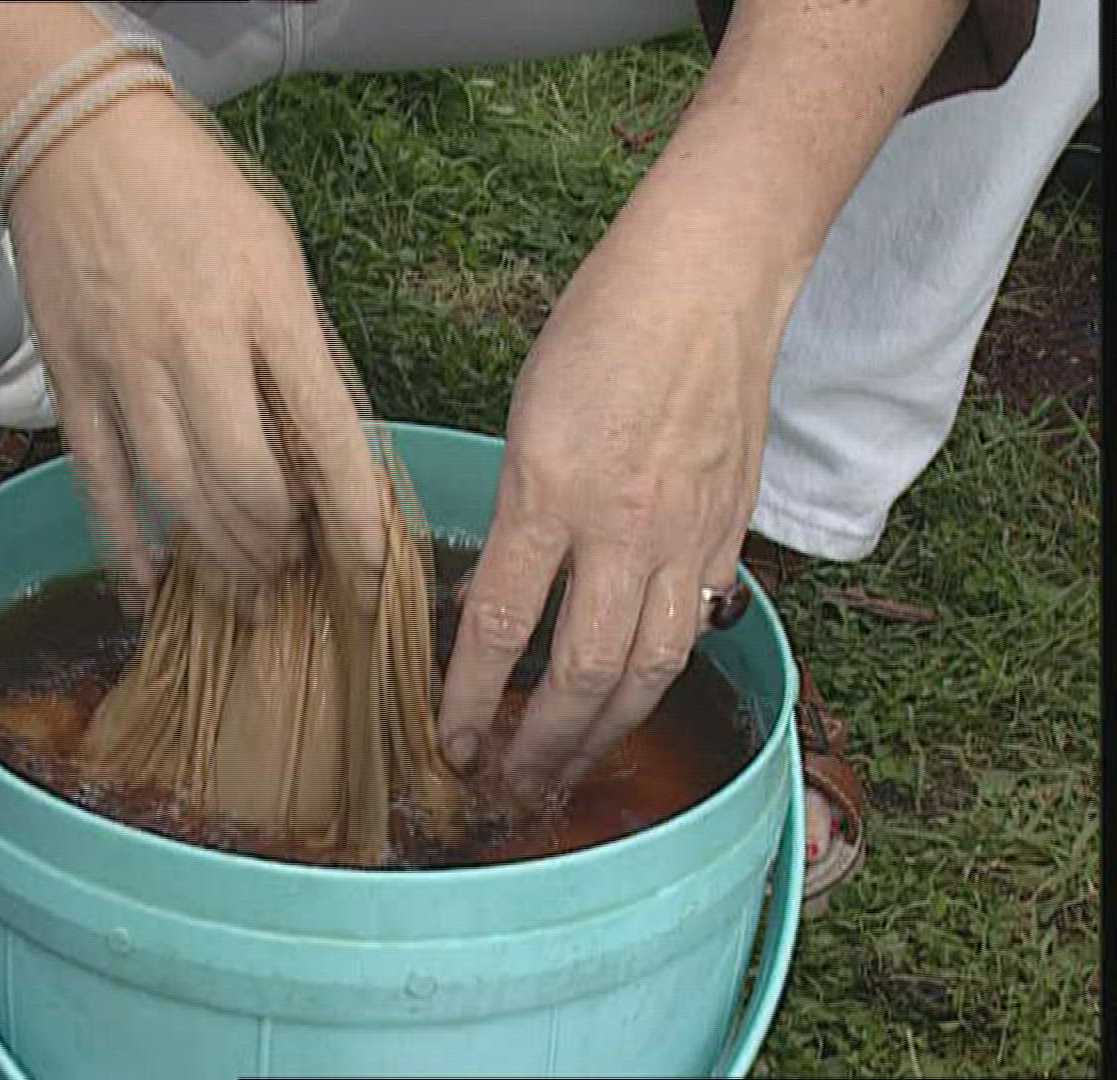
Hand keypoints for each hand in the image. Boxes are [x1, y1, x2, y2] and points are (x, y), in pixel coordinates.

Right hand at [8, 90, 384, 605]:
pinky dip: (125, 541)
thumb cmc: (195, 196)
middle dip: (278, 543)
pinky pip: (99, 477)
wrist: (78, 138)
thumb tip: (320, 450)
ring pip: (176, 490)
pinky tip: (151, 585)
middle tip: (292, 564)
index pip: (325, 430)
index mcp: (267, 305)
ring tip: (245, 586)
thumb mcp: (277, 257)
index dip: (353, 511)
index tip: (371, 566)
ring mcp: (125, 363)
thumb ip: (299, 351)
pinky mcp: (70, 377)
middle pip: (245, 479)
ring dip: (218, 553)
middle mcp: (195, 341)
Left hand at [437, 192, 802, 792]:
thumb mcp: (528, 416)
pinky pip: (693, 626)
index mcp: (552, 488)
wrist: (710, 280)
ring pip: (650, 669)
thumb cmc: (605, 328)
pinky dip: (658, 673)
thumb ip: (519, 513)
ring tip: (571, 766)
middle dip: (543, 743)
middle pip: (584, 672)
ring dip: (605, 731)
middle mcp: (625, 525)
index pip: (503, 625)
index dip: (471, 698)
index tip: (450, 741)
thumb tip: (502, 598)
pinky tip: (632, 694)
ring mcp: (687, 533)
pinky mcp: (730, 531)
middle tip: (512, 783)